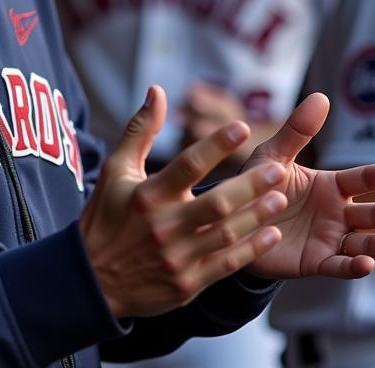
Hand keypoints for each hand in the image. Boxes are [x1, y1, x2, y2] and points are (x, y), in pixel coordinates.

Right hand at [79, 85, 289, 318]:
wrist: (92, 281)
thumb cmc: (105, 217)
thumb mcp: (116, 170)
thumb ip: (141, 130)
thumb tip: (157, 90)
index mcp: (148, 195)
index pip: (187, 165)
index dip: (216, 145)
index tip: (243, 127)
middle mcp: (164, 227)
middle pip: (216, 203)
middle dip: (249, 186)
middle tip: (278, 168)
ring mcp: (177, 258)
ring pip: (225, 234)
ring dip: (256, 215)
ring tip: (281, 196)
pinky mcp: (187, 284)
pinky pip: (225, 265)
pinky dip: (251, 249)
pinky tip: (271, 233)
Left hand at [240, 93, 374, 279]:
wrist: (234, 220)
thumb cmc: (258, 183)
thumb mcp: (275, 155)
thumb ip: (297, 131)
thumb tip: (321, 96)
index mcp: (331, 186)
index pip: (363, 179)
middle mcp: (336, 213)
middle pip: (371, 213)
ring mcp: (328, 239)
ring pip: (363, 242)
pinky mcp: (315, 262)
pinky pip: (338, 266)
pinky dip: (353, 267)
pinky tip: (367, 264)